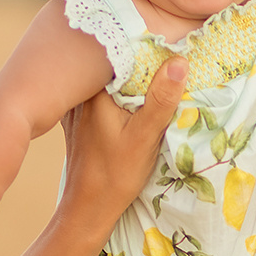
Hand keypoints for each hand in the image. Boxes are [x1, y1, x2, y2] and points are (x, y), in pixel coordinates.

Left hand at [59, 57, 186, 233]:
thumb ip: (161, 99)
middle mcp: (80, 92)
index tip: (172, 47)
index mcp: (95, 89)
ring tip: (152, 74)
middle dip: (139, 59)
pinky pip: (97, 94)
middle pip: (114, 62)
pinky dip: (112, 91)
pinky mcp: (77, 119)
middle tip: (167, 56)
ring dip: (126, 75)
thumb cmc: (115, 175)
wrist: (87, 208)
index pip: (123, 52)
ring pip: (105, 78)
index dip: (149, 47)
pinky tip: (127, 97)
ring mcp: (75, 105)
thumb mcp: (145, 136)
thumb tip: (180, 61)